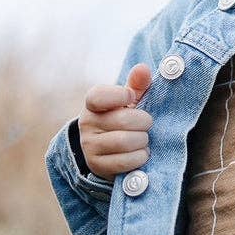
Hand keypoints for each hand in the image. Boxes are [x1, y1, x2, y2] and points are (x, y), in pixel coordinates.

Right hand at [78, 63, 153, 179]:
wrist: (109, 151)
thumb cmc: (123, 120)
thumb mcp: (130, 101)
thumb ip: (137, 84)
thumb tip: (143, 68)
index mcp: (93, 104)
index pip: (99, 96)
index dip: (120, 95)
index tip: (131, 98)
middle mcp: (86, 124)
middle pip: (123, 120)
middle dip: (144, 122)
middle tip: (147, 124)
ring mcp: (89, 146)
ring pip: (125, 142)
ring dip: (142, 141)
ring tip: (143, 139)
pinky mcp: (97, 166)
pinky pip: (126, 161)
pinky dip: (140, 157)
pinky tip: (140, 153)